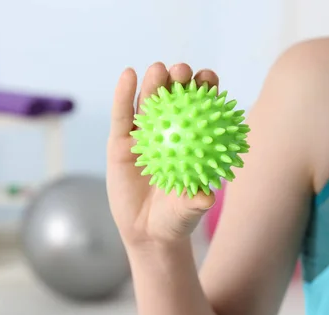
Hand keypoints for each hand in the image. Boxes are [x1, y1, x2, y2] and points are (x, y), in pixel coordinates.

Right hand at [107, 62, 218, 248]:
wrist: (146, 231)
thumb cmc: (175, 220)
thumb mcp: (186, 212)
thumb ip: (195, 202)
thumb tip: (208, 197)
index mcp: (191, 140)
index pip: (201, 109)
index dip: (207, 90)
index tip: (209, 78)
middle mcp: (169, 131)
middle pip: (175, 98)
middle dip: (181, 78)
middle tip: (183, 70)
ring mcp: (143, 134)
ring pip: (148, 102)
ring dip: (154, 81)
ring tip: (158, 69)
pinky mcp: (119, 141)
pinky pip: (121, 115)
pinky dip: (123, 94)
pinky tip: (127, 75)